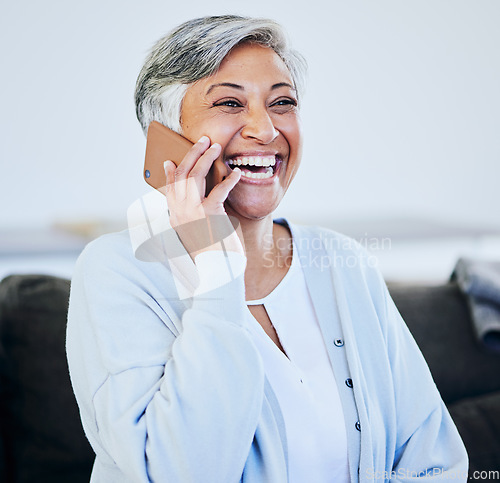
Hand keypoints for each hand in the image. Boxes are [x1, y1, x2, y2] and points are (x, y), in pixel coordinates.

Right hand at [164, 136, 242, 258]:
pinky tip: (236, 173)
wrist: (217, 270)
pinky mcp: (209, 214)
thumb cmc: (211, 252)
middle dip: (192, 153)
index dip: (171, 171)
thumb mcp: (195, 233)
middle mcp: (179, 212)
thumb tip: (194, 199)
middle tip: (203, 141)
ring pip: (194, 176)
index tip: (172, 160)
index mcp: (175, 216)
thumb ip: (191, 215)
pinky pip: (219, 190)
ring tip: (216, 147)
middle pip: (182, 174)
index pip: (169, 188)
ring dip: (206, 158)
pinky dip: (229, 179)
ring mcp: (192, 212)